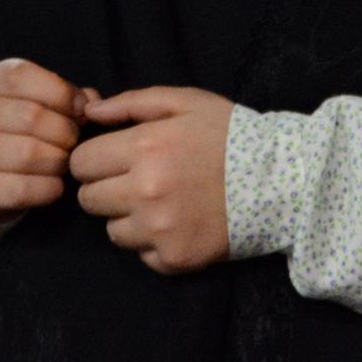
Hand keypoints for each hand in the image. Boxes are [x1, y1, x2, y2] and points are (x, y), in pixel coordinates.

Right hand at [0, 58, 85, 225]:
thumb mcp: (38, 100)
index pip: (23, 76)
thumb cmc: (21, 129)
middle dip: (65, 132)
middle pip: (31, 117)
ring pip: (27, 154)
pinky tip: (54, 185)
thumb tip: (91, 103)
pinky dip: (48, 189)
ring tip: (63, 162)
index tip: (81, 110)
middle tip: (73, 142)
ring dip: (58, 161)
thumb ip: (67, 96)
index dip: (61, 93)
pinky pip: (20, 189)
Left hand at [71, 87, 233, 273]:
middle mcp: (144, 192)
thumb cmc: (229, 135)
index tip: (113, 158)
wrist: (280, 181)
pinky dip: (153, 241)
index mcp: (144, 148)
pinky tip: (178, 222)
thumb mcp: (185, 102)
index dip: (94, 159)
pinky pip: (140, 254)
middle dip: (105, 187)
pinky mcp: (172, 258)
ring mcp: (158, 230)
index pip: (81, 163)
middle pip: (88, 199)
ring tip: (161, 202)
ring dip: (128, 217)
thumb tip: (88, 112)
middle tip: (136, 179)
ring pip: (111, 230)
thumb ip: (131, 103)